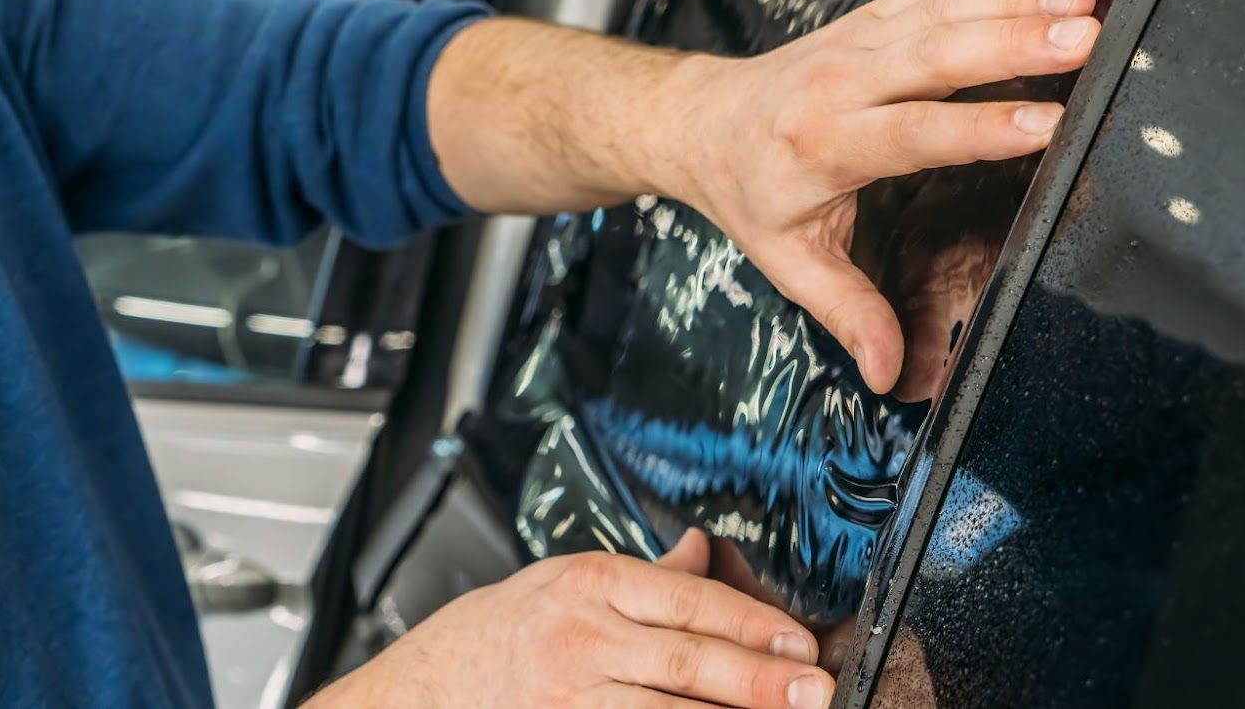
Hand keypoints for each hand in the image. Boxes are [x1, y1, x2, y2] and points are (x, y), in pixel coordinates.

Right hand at [307, 530, 833, 707]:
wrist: (428, 683)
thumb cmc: (504, 628)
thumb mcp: (570, 579)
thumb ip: (648, 575)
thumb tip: (707, 551)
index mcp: (592, 584)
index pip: (690, 601)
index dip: (754, 623)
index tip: (801, 643)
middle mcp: (582, 639)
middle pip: (688, 660)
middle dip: (759, 678)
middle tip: (816, 689)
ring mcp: (571, 696)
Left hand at [427, 0, 1100, 393]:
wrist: (700, 122)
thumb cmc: (747, 191)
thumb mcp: (788, 262)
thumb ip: (845, 313)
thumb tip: (887, 371)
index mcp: (825, 145)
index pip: (913, 131)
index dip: (981, 128)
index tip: (1046, 124)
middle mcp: (843, 82)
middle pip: (937, 54)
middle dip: (1015, 42)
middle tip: (1086, 38)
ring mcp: (857, 41)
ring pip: (942, 11)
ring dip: (1014, 1)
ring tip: (1083, 2)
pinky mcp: (870, 18)